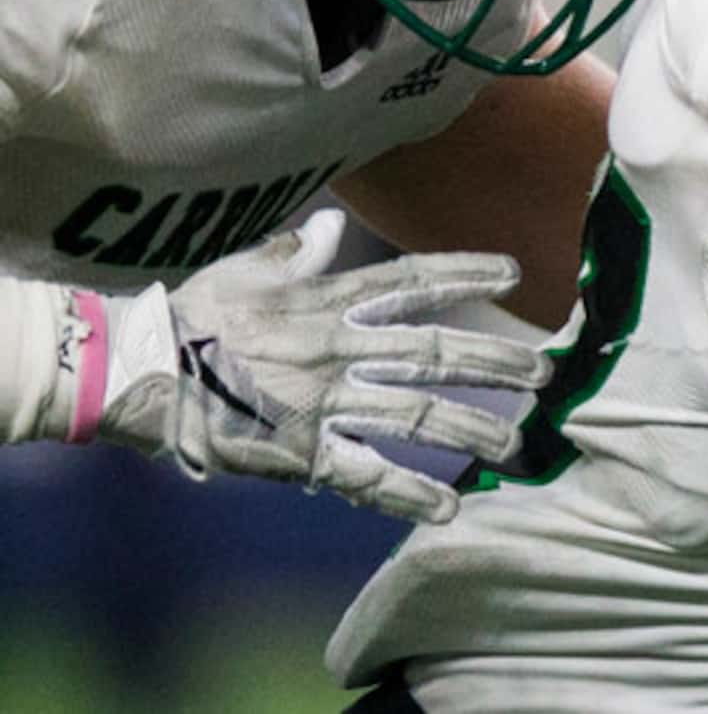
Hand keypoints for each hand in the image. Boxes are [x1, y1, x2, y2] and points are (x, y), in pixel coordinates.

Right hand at [85, 210, 548, 522]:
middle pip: (434, 352)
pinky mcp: (301, 452)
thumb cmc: (190, 317)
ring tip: (517, 442)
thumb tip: (329, 225)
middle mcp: (337, 349)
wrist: (138, 372)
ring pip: (415, 414)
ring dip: (471, 428)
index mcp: (326, 301)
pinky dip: (408, 493)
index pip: (412, 281)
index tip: (512, 271)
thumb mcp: (247, 269)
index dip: (465, 273)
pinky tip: (449, 507)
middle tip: (544, 372)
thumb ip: (298, 252)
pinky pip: (365, 476)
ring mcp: (323, 403)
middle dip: (495, 360)